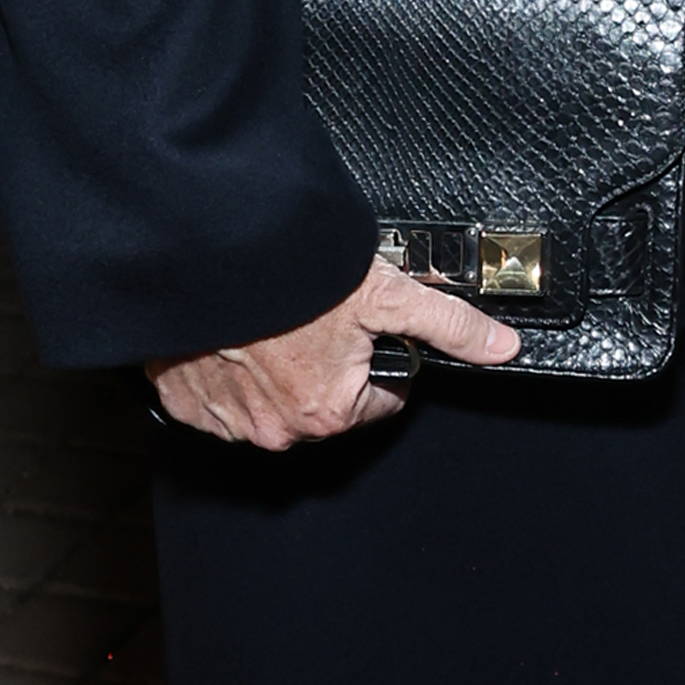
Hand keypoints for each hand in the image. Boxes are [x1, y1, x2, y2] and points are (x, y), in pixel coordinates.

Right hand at [147, 258, 518, 447]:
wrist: (203, 255)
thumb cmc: (289, 275)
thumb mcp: (384, 293)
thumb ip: (448, 323)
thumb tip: (501, 346)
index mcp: (329, 411)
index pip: (379, 398)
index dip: (379, 358)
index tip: (361, 329)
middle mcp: (277, 428)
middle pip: (326, 400)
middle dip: (326, 363)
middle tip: (315, 318)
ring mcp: (228, 419)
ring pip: (270, 398)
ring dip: (274, 368)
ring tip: (274, 322)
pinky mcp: (184, 402)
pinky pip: (216, 394)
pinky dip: (226, 368)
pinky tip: (236, 334)